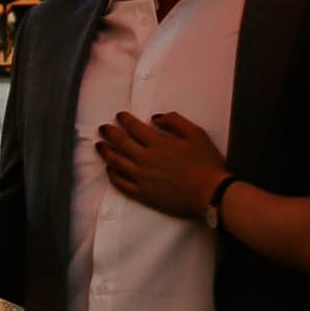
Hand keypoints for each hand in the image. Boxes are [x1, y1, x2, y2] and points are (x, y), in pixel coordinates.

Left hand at [95, 107, 226, 219]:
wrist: (210, 194)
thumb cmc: (206, 164)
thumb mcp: (196, 134)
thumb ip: (175, 121)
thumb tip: (155, 118)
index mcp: (158, 143)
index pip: (134, 127)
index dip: (124, 120)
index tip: (119, 116)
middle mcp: (145, 158)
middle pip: (120, 143)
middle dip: (109, 133)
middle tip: (102, 128)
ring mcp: (142, 177)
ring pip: (116, 162)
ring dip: (106, 152)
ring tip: (100, 146)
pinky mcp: (142, 194)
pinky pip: (121, 183)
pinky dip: (112, 175)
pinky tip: (110, 170)